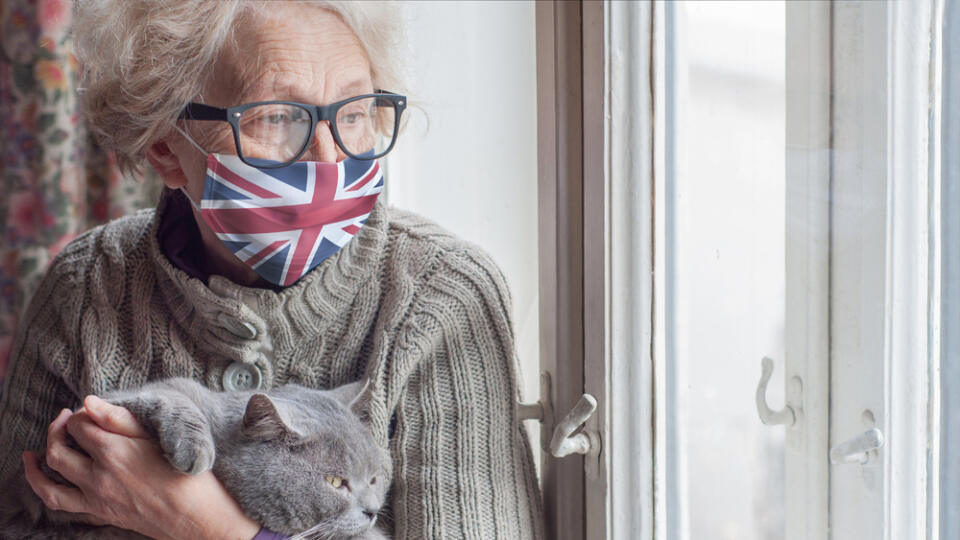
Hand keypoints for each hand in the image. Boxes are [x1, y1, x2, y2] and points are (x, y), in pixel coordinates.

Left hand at [23, 395, 260, 539]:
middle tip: (65, 421)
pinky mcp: (99, 513)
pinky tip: (49, 482)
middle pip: (57, 450)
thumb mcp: (157, 436)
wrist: (196, 515)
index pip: (79, 424)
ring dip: (36, 466)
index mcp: (113, 450)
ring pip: (49, 483)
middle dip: (56, 431)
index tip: (89, 410)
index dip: (80, 413)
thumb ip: (119, 418)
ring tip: (33, 453)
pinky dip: (48, 492)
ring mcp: (95, 498)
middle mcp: (98, 476)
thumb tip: (89, 401)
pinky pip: (63, 505)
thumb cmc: (185, 472)